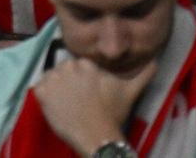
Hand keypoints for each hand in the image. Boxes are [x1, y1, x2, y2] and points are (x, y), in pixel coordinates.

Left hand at [31, 56, 152, 156]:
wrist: (97, 134)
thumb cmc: (113, 113)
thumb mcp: (130, 91)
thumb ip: (143, 75)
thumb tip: (155, 62)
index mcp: (86, 63)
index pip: (78, 67)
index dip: (83, 81)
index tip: (89, 94)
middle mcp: (67, 66)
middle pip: (64, 72)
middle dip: (70, 83)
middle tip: (80, 101)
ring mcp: (52, 78)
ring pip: (51, 79)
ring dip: (57, 89)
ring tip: (70, 105)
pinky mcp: (41, 91)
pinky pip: (40, 90)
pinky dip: (46, 98)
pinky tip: (58, 107)